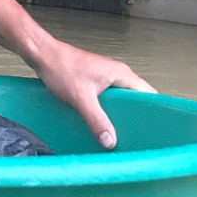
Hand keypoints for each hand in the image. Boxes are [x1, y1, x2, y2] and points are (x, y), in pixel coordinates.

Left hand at [31, 40, 155, 149]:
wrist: (43, 55)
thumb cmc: (62, 68)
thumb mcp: (81, 98)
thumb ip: (97, 120)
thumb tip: (110, 141)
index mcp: (122, 74)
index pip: (148, 93)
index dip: (153, 110)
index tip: (153, 129)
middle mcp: (118, 75)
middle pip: (135, 99)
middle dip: (135, 117)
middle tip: (135, 138)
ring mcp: (106, 78)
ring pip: (120, 101)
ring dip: (119, 116)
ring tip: (118, 135)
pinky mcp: (95, 83)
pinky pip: (108, 100)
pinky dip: (107, 112)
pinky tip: (101, 124)